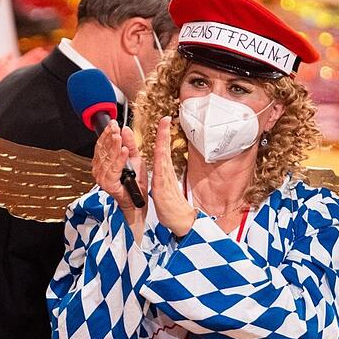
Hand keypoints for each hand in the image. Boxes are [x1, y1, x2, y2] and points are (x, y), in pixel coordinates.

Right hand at [92, 121, 146, 233]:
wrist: (137, 202)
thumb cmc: (135, 184)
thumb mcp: (134, 159)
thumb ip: (130, 144)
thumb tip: (125, 130)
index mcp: (104, 163)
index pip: (102, 145)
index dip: (107, 134)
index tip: (113, 124)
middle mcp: (100, 170)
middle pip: (103, 150)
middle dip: (109, 137)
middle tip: (115, 127)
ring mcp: (103, 178)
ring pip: (107, 159)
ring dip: (113, 146)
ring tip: (118, 136)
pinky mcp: (109, 185)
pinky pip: (113, 170)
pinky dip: (119, 159)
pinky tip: (123, 151)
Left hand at [150, 117, 196, 236]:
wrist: (180, 220)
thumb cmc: (171, 205)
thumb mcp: (163, 186)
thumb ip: (162, 175)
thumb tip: (161, 167)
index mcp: (165, 171)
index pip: (163, 149)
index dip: (163, 134)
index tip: (164, 121)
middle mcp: (166, 172)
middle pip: (164, 148)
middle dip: (164, 132)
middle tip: (165, 118)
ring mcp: (164, 178)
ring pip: (162, 155)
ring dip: (162, 140)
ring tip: (163, 127)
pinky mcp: (161, 187)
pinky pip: (160, 171)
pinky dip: (159, 159)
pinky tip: (159, 151)